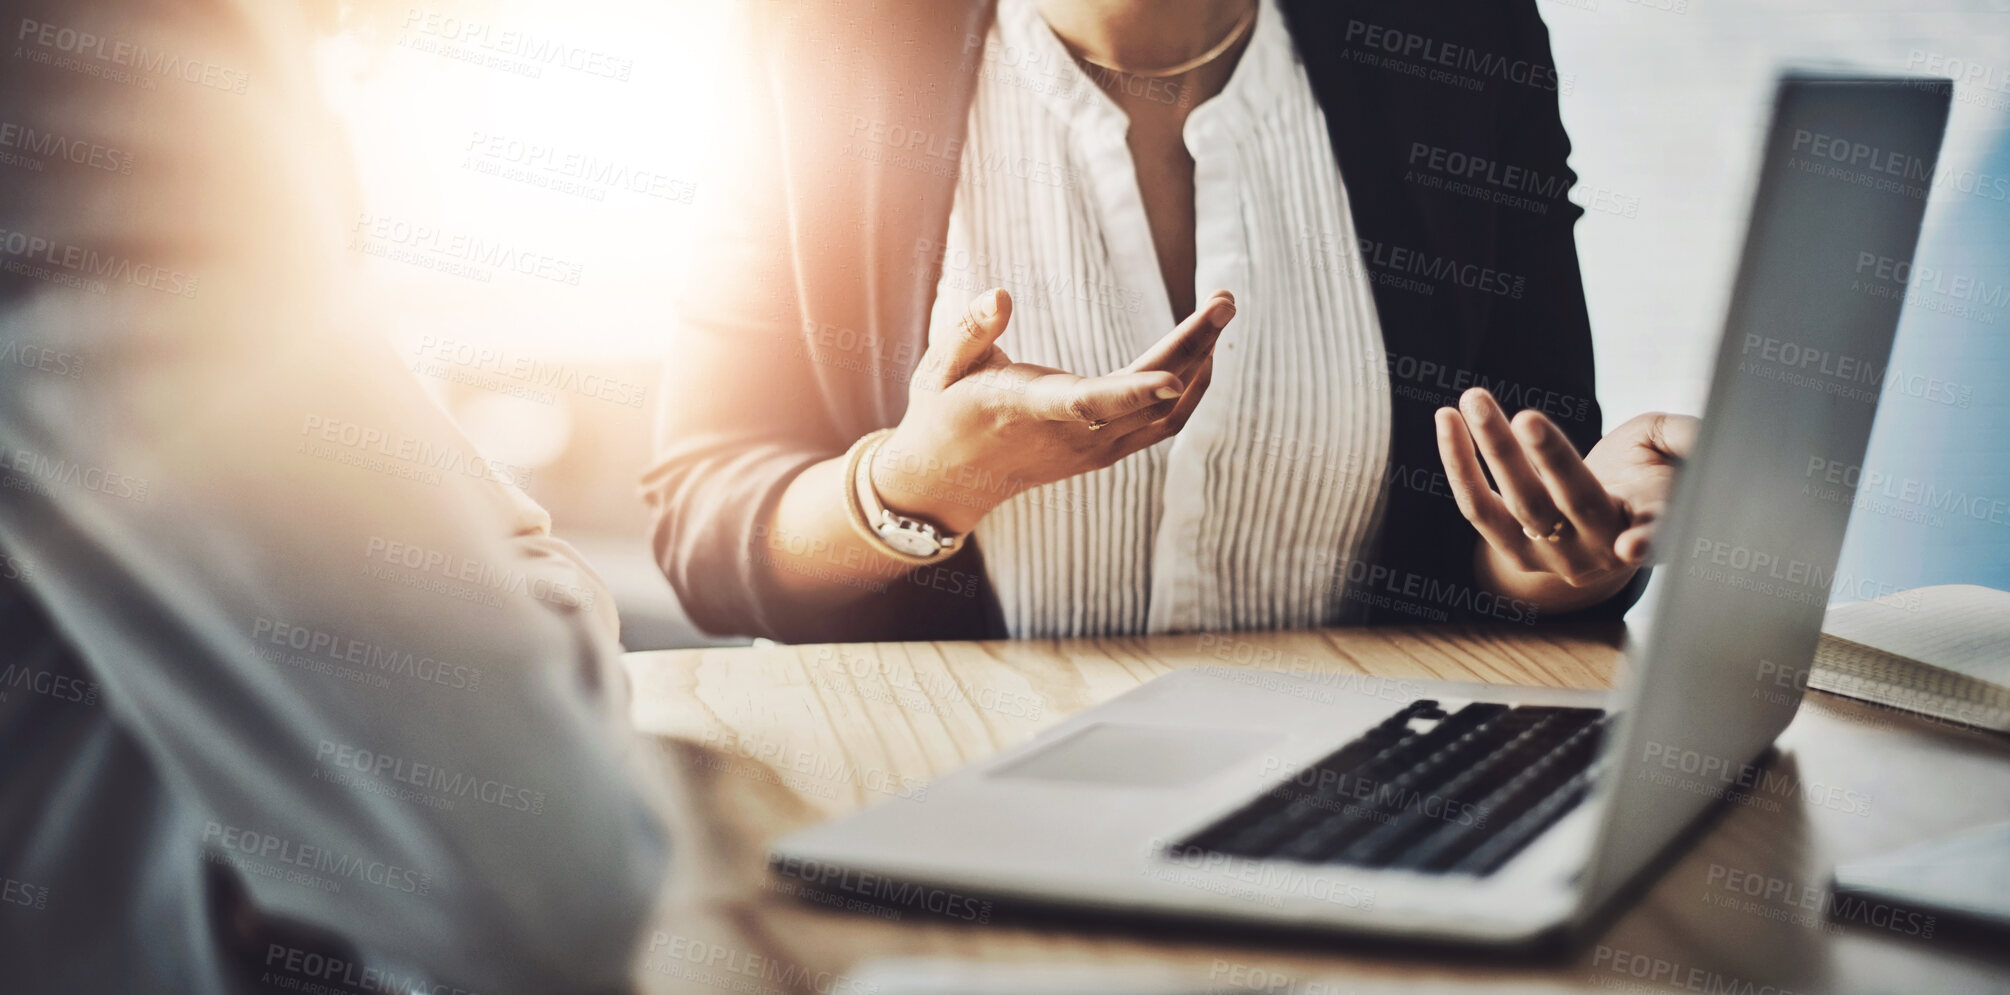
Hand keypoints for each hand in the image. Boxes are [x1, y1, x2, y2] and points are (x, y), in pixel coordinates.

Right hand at [874, 287, 1235, 533]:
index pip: (1089, 403)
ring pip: (1167, 413)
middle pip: (1149, 398)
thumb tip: (1002, 293)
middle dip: (1193, 346)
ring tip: (1221, 310)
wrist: (948, 481)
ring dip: (1200, 362)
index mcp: (1027, 410)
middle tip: (1227, 298)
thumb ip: (970, 329)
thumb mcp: (940, 367)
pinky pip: (1163, 424)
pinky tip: (1203, 350)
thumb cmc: (942, 412)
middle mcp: (1071, 436)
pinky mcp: (1106, 451)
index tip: (1175, 377)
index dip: (1134, 391)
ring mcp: (1095, 449)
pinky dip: (1191, 388)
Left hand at [1435, 388, 1697, 612]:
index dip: (1648, 539)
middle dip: (1547, 460)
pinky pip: (1477, 508)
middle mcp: (1599, 553)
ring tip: (1474, 401)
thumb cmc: (1651, 471)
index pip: (1655, 532)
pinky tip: (1447, 420)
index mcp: (1653, 528)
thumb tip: (1699, 431)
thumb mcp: (1676, 447)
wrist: (1609, 520)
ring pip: (1513, 508)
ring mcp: (1551, 558)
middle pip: (1568, 507)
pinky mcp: (1511, 550)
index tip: (1634, 544)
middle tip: (1525, 416)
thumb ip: (1688, 437)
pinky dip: (1458, 464)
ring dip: (1489, 452)